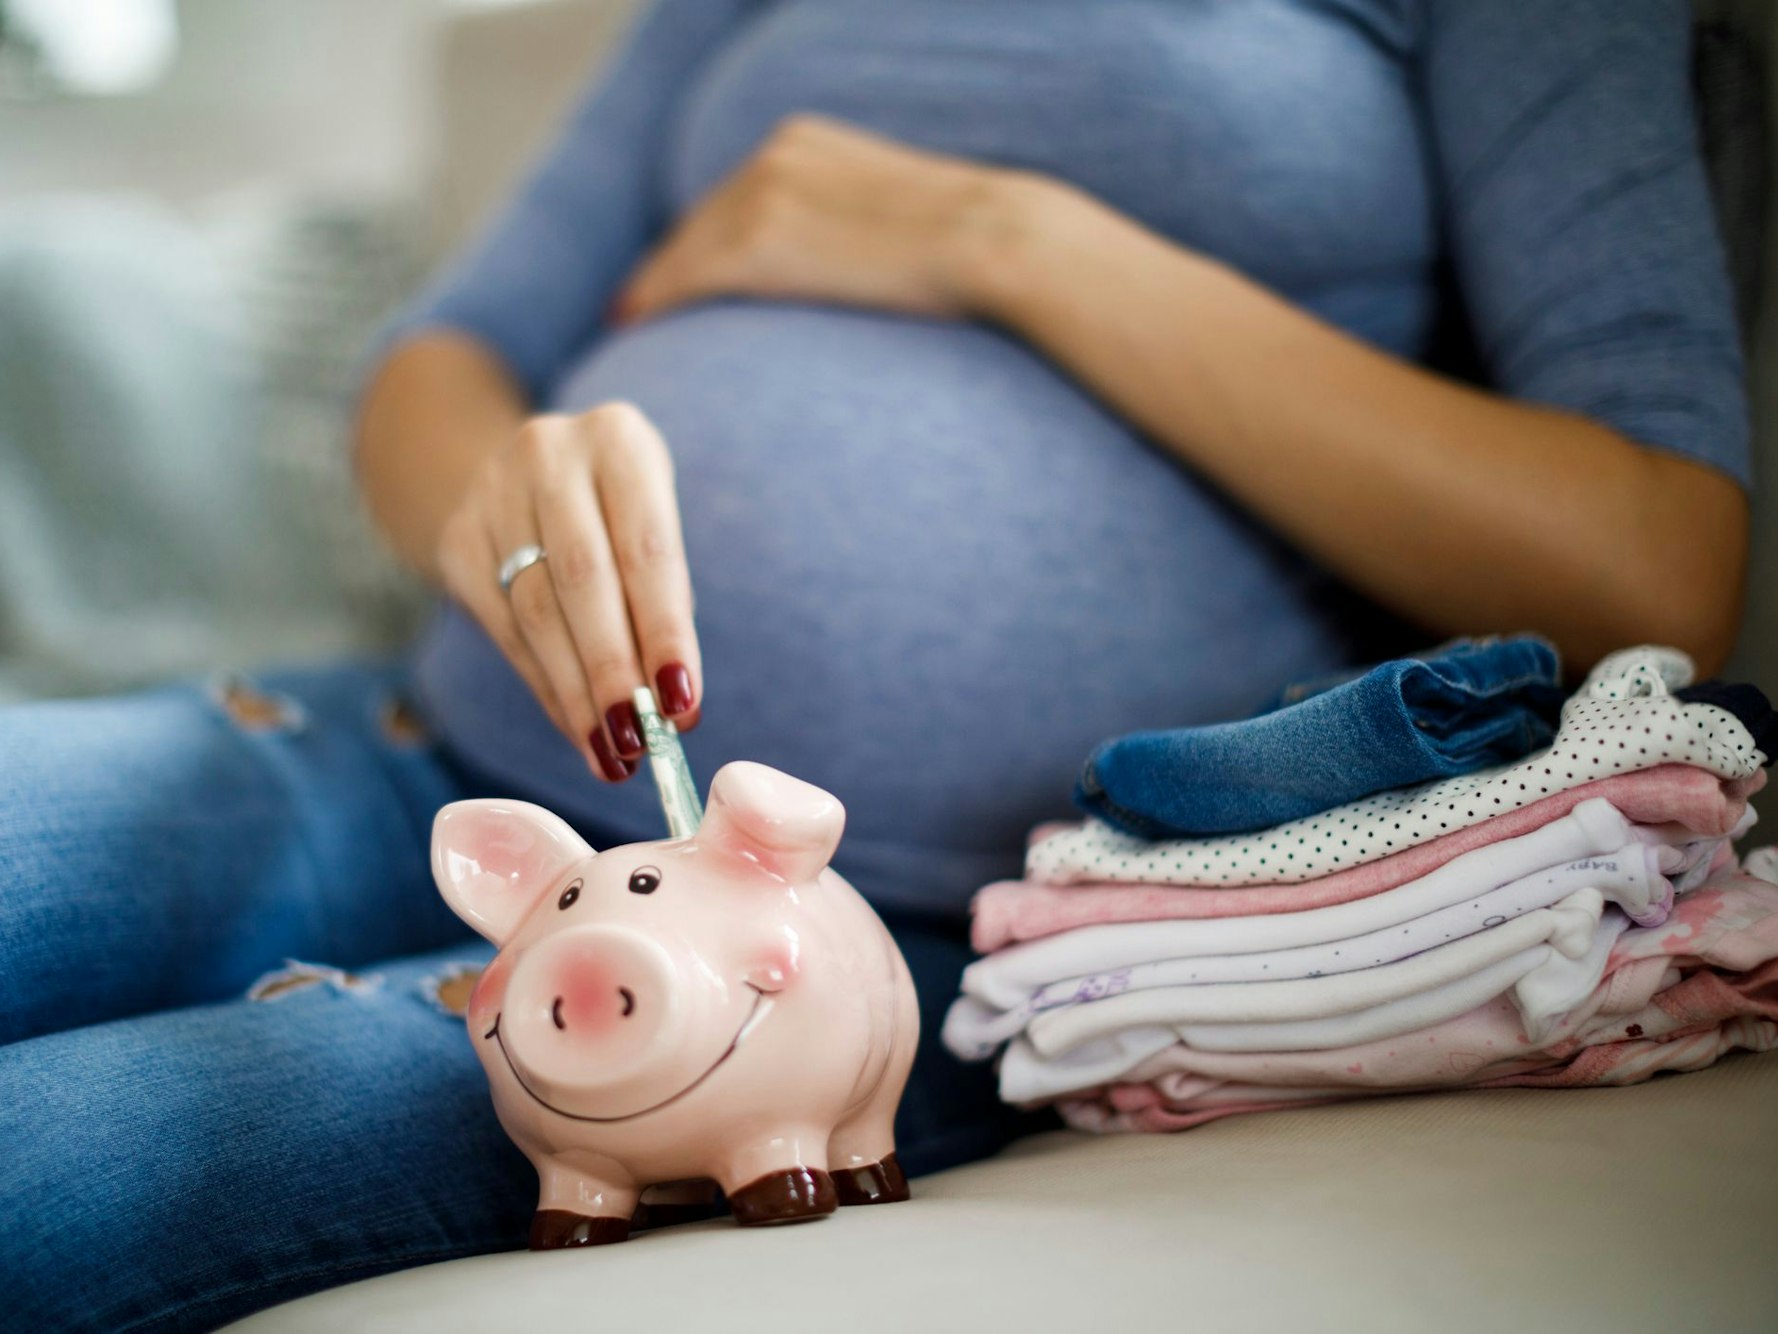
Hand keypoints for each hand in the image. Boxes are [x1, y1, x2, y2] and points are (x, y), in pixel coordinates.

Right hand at [434, 402, 700, 781]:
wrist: (523, 473)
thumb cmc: (617, 514)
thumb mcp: (651, 526)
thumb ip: (664, 602)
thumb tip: (674, 707)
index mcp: (619, 440)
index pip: (647, 549)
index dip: (665, 631)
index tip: (682, 704)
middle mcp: (549, 453)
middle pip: (583, 581)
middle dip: (613, 671)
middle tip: (638, 740)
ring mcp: (492, 492)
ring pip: (536, 611)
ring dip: (577, 693)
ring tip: (611, 751)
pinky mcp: (458, 537)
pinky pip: (503, 627)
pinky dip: (545, 685)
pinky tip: (574, 725)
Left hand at [612, 114, 1019, 322]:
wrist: (993, 238)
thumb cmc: (975, 245)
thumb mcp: (902, 217)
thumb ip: (857, 229)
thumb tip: (856, 268)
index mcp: (805, 141)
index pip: (733, 196)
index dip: (699, 240)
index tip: (676, 272)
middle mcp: (772, 155)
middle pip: (698, 220)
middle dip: (667, 263)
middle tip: (632, 306)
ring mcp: (762, 194)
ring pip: (684, 249)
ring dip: (654, 286)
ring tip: (628, 321)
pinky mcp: (759, 240)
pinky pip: (686, 276)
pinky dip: (654, 301)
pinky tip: (633, 326)